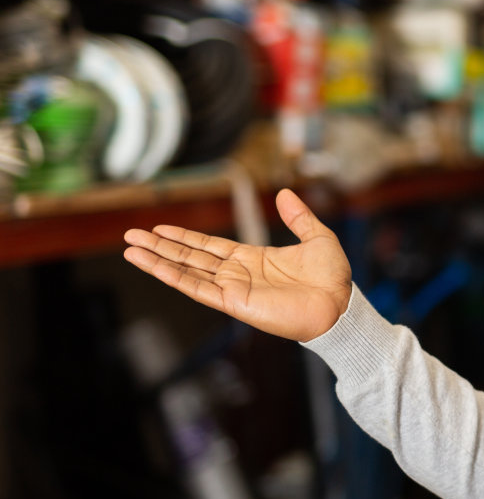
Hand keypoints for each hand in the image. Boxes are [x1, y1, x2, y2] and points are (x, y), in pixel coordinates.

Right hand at [123, 189, 352, 342]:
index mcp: (252, 258)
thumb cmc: (332, 278)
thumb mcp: (317, 238)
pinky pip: (196, 286)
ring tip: (130, 249)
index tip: (159, 228)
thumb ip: (299, 217)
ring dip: (157, 260)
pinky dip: (172, 275)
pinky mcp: (233, 301)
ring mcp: (232, 288)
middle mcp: (237, 273)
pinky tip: (151, 265)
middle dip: (160, 246)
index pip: (209, 245)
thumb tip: (286, 193)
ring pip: (186, 270)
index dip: (184, 236)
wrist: (339, 305)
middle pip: (190, 256)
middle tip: (131, 235)